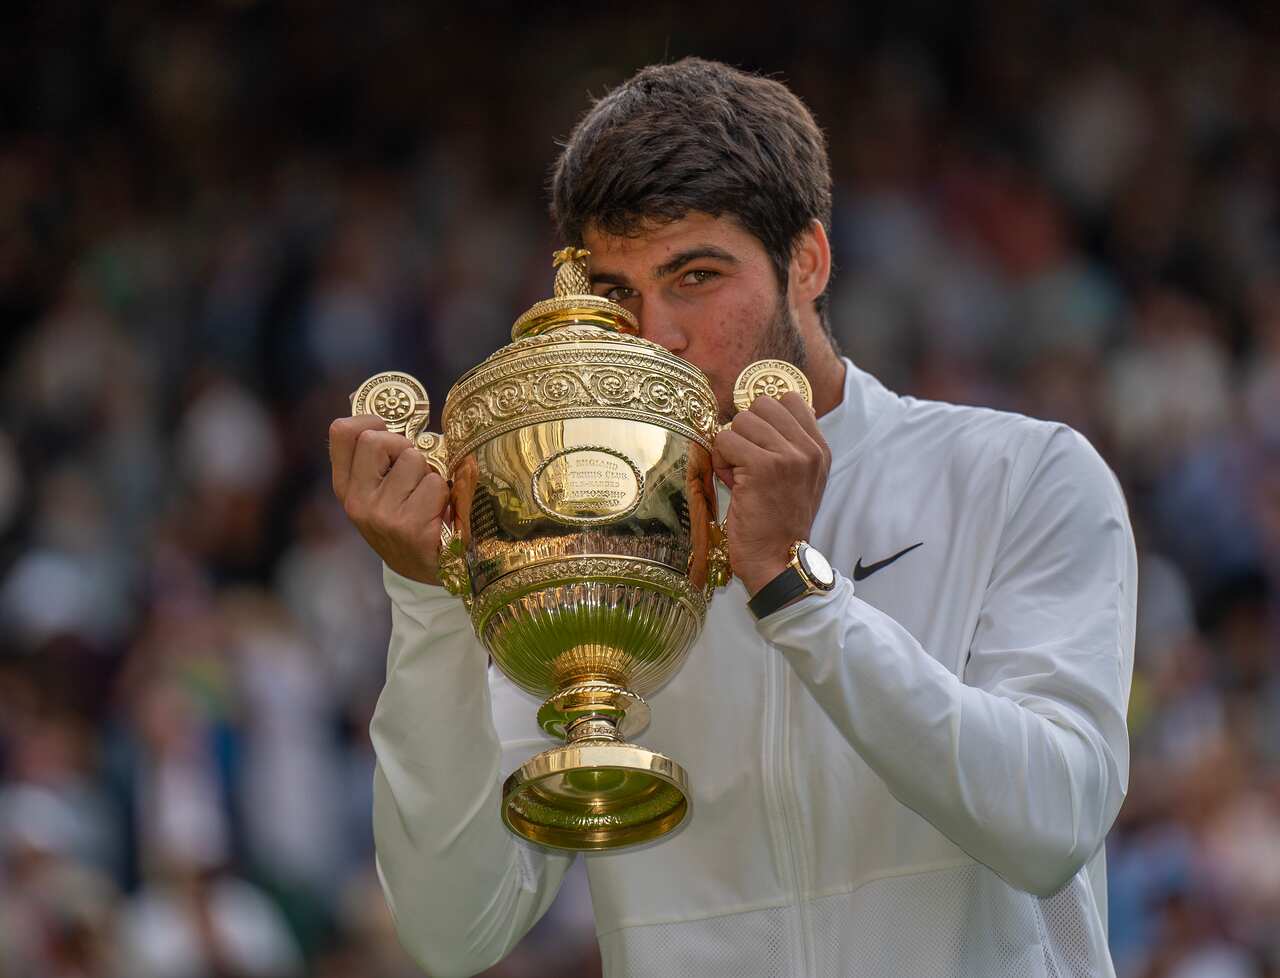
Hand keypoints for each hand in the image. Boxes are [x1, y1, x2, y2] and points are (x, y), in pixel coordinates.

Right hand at [329, 415, 448, 584]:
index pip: (342, 432)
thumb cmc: (406, 520)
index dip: (369, 420)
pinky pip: (435, 484)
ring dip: (429, 474)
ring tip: (427, 498)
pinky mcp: (410, 527)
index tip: (387, 431)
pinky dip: (444, 494)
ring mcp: (382, 515)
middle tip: (414, 470)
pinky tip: (438, 513)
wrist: (421, 571)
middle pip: (377, 439)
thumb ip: (379, 459)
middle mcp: (358, 501)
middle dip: (404, 447)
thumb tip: (397, 415)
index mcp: (346, 487)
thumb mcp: (380, 492)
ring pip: (413, 460)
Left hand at [711, 392, 830, 595]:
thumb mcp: (798, 480)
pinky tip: (731, 482)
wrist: (778, 561)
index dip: (764, 418)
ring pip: (741, 421)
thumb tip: (760, 411)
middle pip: (762, 405)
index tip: (758, 445)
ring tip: (738, 475)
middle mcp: (808, 449)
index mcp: (819, 450)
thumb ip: (788, 446)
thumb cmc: (778, 524)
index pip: (790, 399)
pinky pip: (725, 439)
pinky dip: (720, 460)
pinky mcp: (762, 466)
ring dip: (731, 446)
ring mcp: (787, 456)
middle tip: (745, 462)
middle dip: (746, 430)